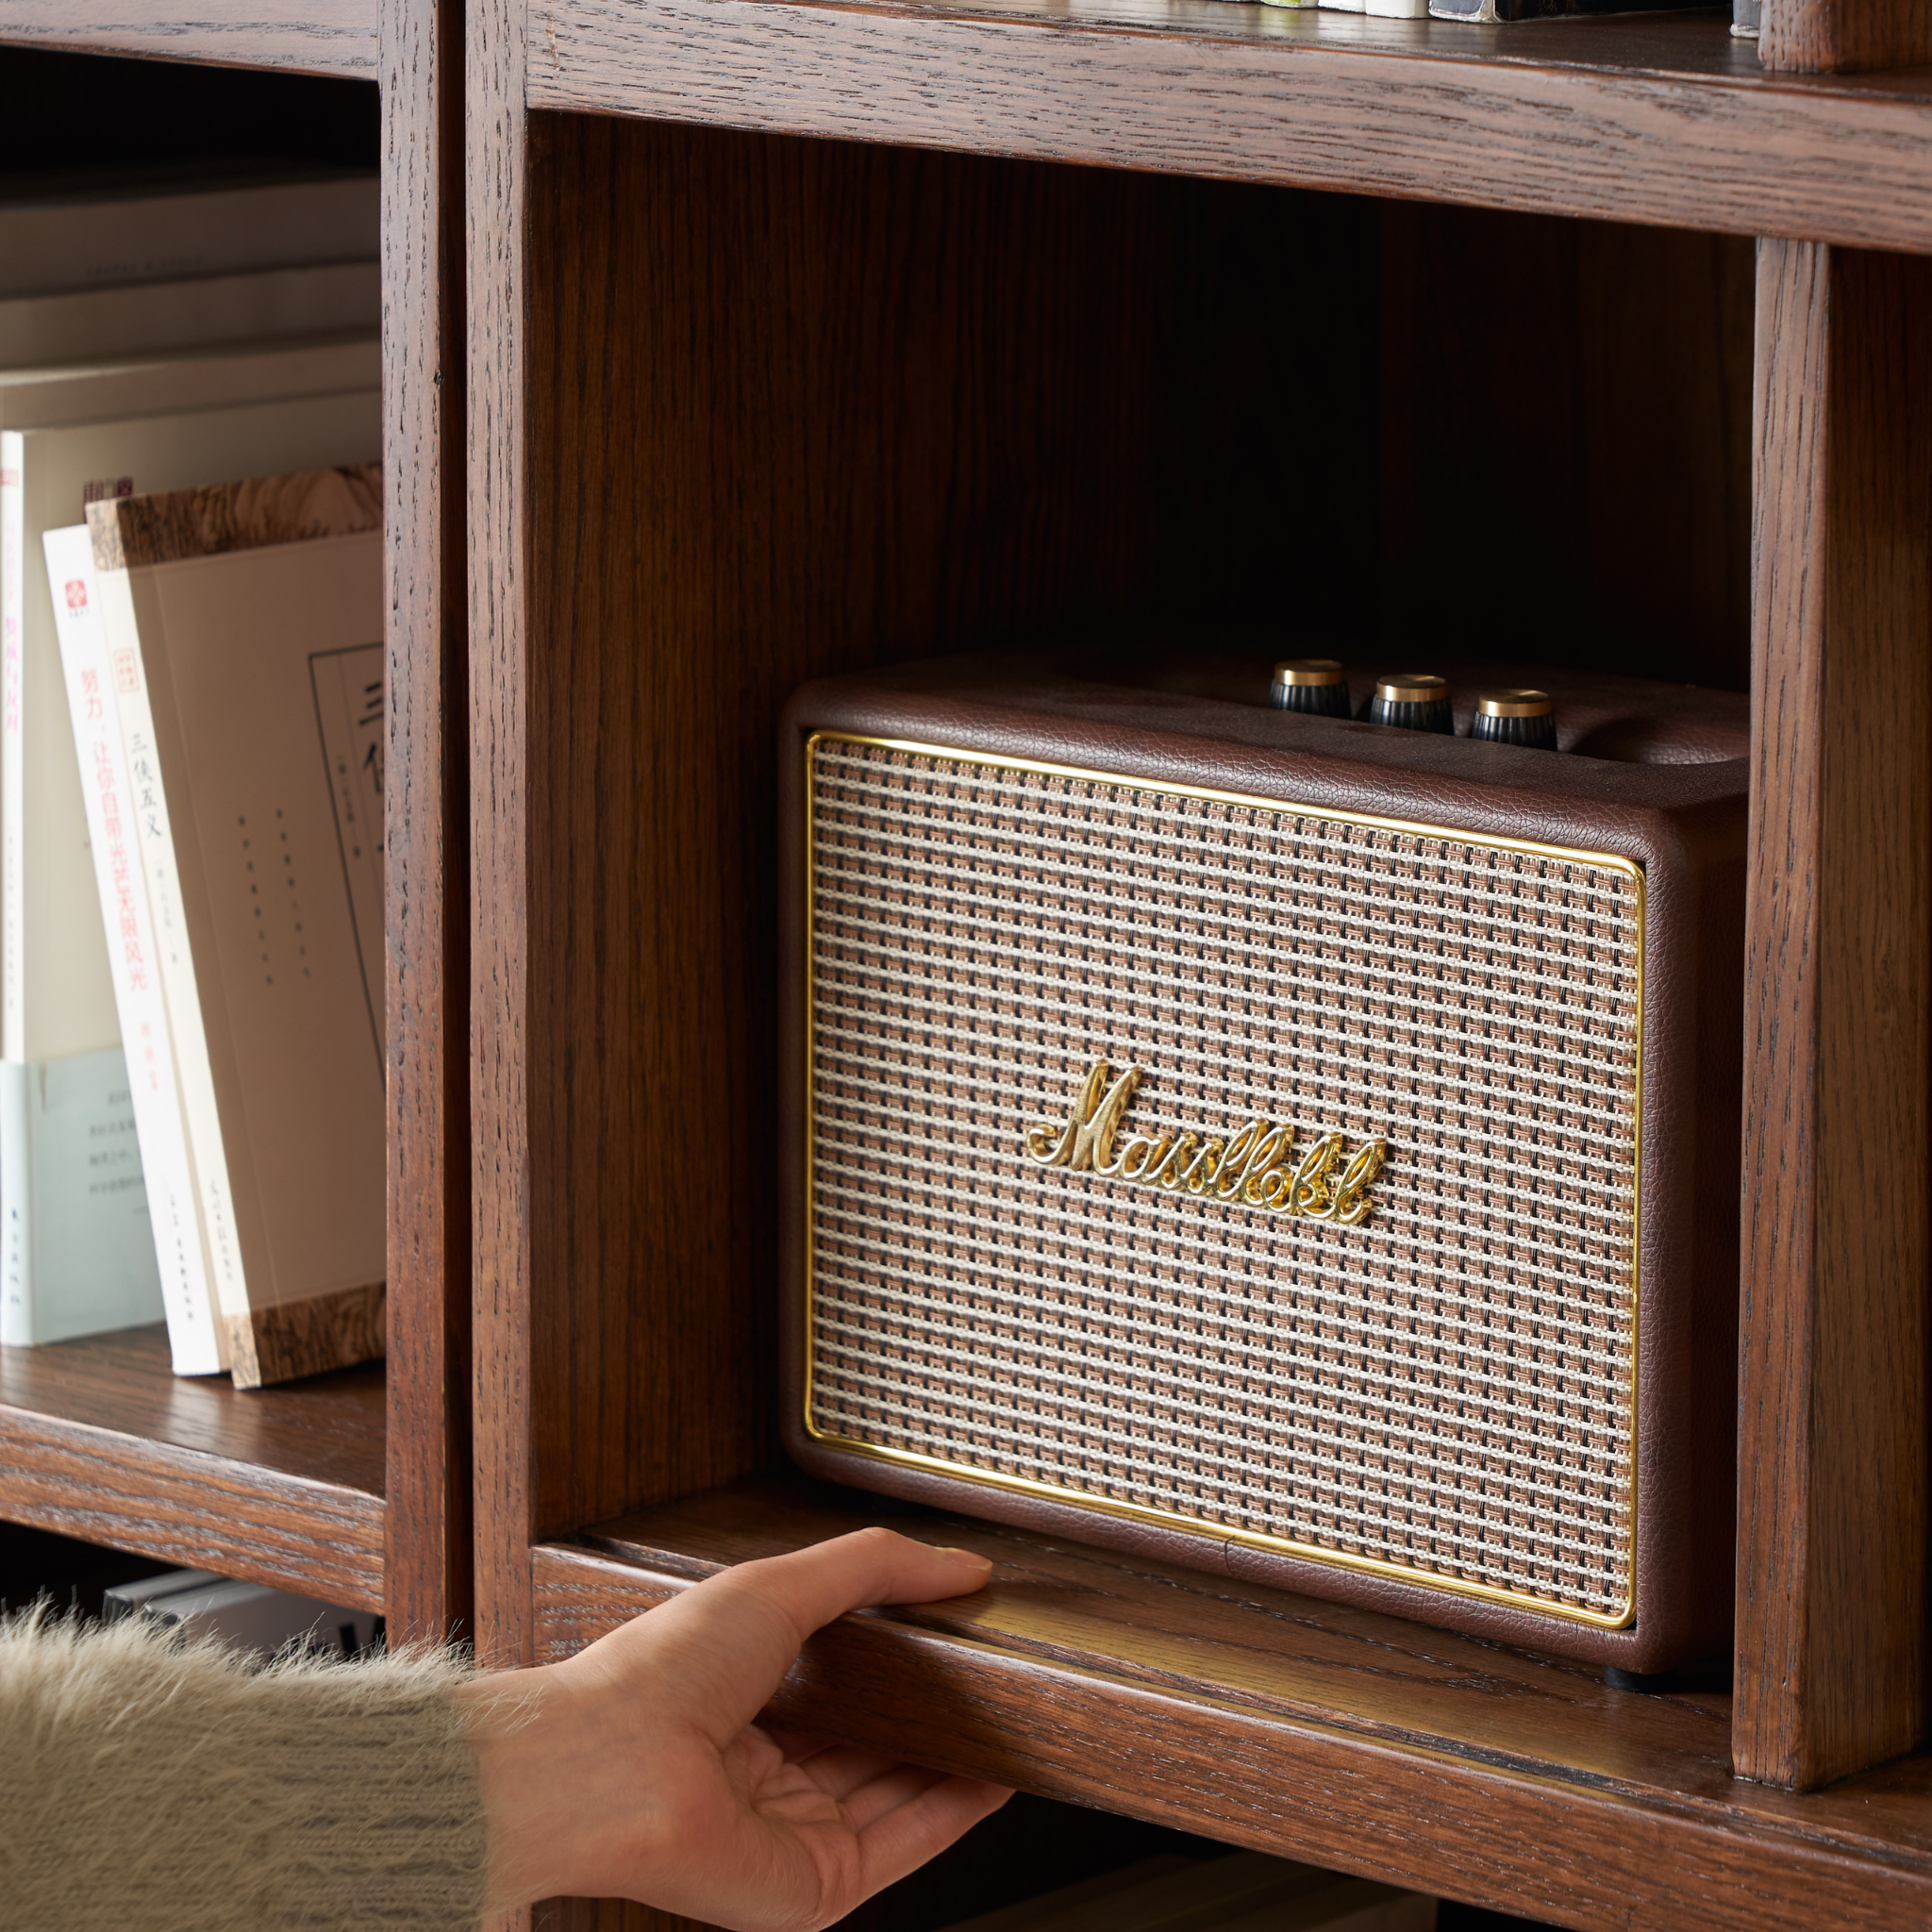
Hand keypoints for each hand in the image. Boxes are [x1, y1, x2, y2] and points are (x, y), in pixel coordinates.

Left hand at [460, 1527, 1013, 1923]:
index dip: (897, 1668)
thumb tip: (958, 1565)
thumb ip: (872, 1567)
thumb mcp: (777, 1585)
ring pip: (894, 1800)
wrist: (609, 1765)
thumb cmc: (658, 1675)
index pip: (838, 1692)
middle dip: (934, 1721)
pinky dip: (951, 1815)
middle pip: (872, 1750)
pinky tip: (993, 1778)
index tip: (952, 1639)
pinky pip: (900, 1849)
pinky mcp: (812, 1886)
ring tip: (1012, 1725)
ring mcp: (789, 1835)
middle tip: (994, 1685)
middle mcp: (764, 1777)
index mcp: (740, 1706)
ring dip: (954, 1767)